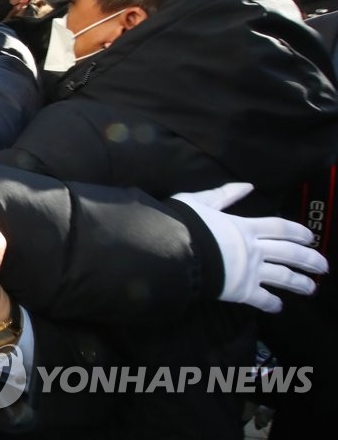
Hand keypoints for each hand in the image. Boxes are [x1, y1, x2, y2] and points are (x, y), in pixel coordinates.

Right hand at [171, 182, 328, 312]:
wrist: (171, 250)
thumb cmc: (183, 223)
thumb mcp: (200, 201)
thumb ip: (223, 195)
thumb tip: (247, 186)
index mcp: (246, 227)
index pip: (281, 228)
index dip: (299, 232)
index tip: (310, 238)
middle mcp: (254, 249)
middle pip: (290, 254)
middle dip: (310, 260)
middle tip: (324, 266)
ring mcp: (250, 271)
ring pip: (283, 277)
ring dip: (300, 283)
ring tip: (312, 288)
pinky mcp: (241, 291)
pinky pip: (262, 299)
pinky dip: (272, 304)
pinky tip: (278, 306)